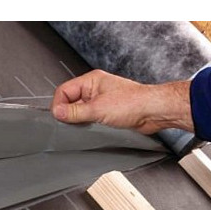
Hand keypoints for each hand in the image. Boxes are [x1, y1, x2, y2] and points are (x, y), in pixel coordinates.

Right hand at [51, 69, 193, 134]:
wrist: (153, 112)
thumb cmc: (133, 103)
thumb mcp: (98, 109)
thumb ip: (75, 112)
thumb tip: (57, 112)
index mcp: (91, 81)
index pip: (64, 91)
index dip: (59, 104)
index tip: (59, 118)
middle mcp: (94, 89)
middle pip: (70, 101)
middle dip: (70, 114)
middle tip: (72, 124)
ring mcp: (100, 101)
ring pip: (80, 111)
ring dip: (80, 120)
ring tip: (87, 125)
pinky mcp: (106, 112)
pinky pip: (90, 118)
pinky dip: (88, 124)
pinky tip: (93, 128)